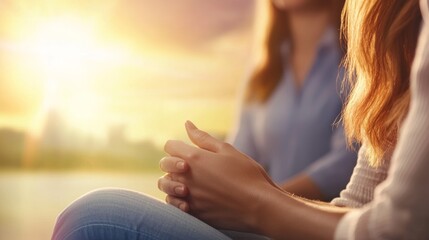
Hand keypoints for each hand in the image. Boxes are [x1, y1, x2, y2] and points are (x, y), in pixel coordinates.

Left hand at [163, 121, 281, 231]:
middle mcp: (186, 177)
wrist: (259, 205)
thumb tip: (187, 124)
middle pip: (165, 165)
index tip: (188, 150)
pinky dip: (177, 200)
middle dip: (173, 162)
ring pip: (165, 186)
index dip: (177, 145)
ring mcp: (188, 196)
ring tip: (188, 182)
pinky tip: (190, 198)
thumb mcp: (227, 150)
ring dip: (173, 181)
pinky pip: (173, 205)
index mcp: (194, 158)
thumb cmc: (247, 174)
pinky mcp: (193, 213)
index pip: (170, 146)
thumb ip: (203, 138)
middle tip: (189, 166)